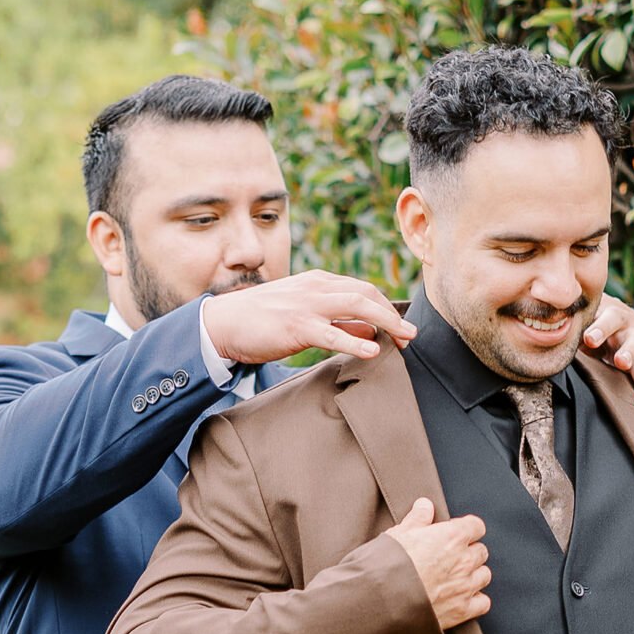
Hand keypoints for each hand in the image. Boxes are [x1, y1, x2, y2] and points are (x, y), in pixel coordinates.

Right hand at [202, 271, 414, 366]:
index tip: (401, 328)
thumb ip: (336, 321)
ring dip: (385, 322)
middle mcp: (316, 287)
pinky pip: (332, 334)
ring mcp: (306, 305)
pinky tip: (372, 351)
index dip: (387, 307)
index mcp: (318, 282)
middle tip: (410, 335)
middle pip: (366, 294)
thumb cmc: (262, 321)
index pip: (362, 289)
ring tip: (403, 340)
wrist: (223, 323)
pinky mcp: (296, 326)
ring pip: (355, 306)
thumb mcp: (303, 315)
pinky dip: (355, 341)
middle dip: (393, 314)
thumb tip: (369, 332)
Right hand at [385, 496, 489, 630]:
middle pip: (481, 551)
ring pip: (484, 575)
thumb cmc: (387, 565)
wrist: (381, 600)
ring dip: (474, 575)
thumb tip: (425, 505)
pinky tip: (462, 598)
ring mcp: (465, 586)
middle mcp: (464, 561)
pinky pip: (483, 602)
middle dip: (469, 552)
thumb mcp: (398, 534)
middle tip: (451, 557)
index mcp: (452, 537)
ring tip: (456, 578)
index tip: (456, 533)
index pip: (476, 526)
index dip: (466, 529)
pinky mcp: (462, 610)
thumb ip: (417, 519)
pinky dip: (476, 600)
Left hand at [581, 296, 633, 404]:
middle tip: (598, 344)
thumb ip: (575, 330)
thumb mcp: (592, 322)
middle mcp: (624, 323)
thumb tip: (549, 343)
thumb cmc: (604, 326)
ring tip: (623, 364)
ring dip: (629, 355)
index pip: (601, 315)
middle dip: (606, 333)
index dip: (596, 326)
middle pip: (617, 324)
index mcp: (608, 313)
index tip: (587, 338)